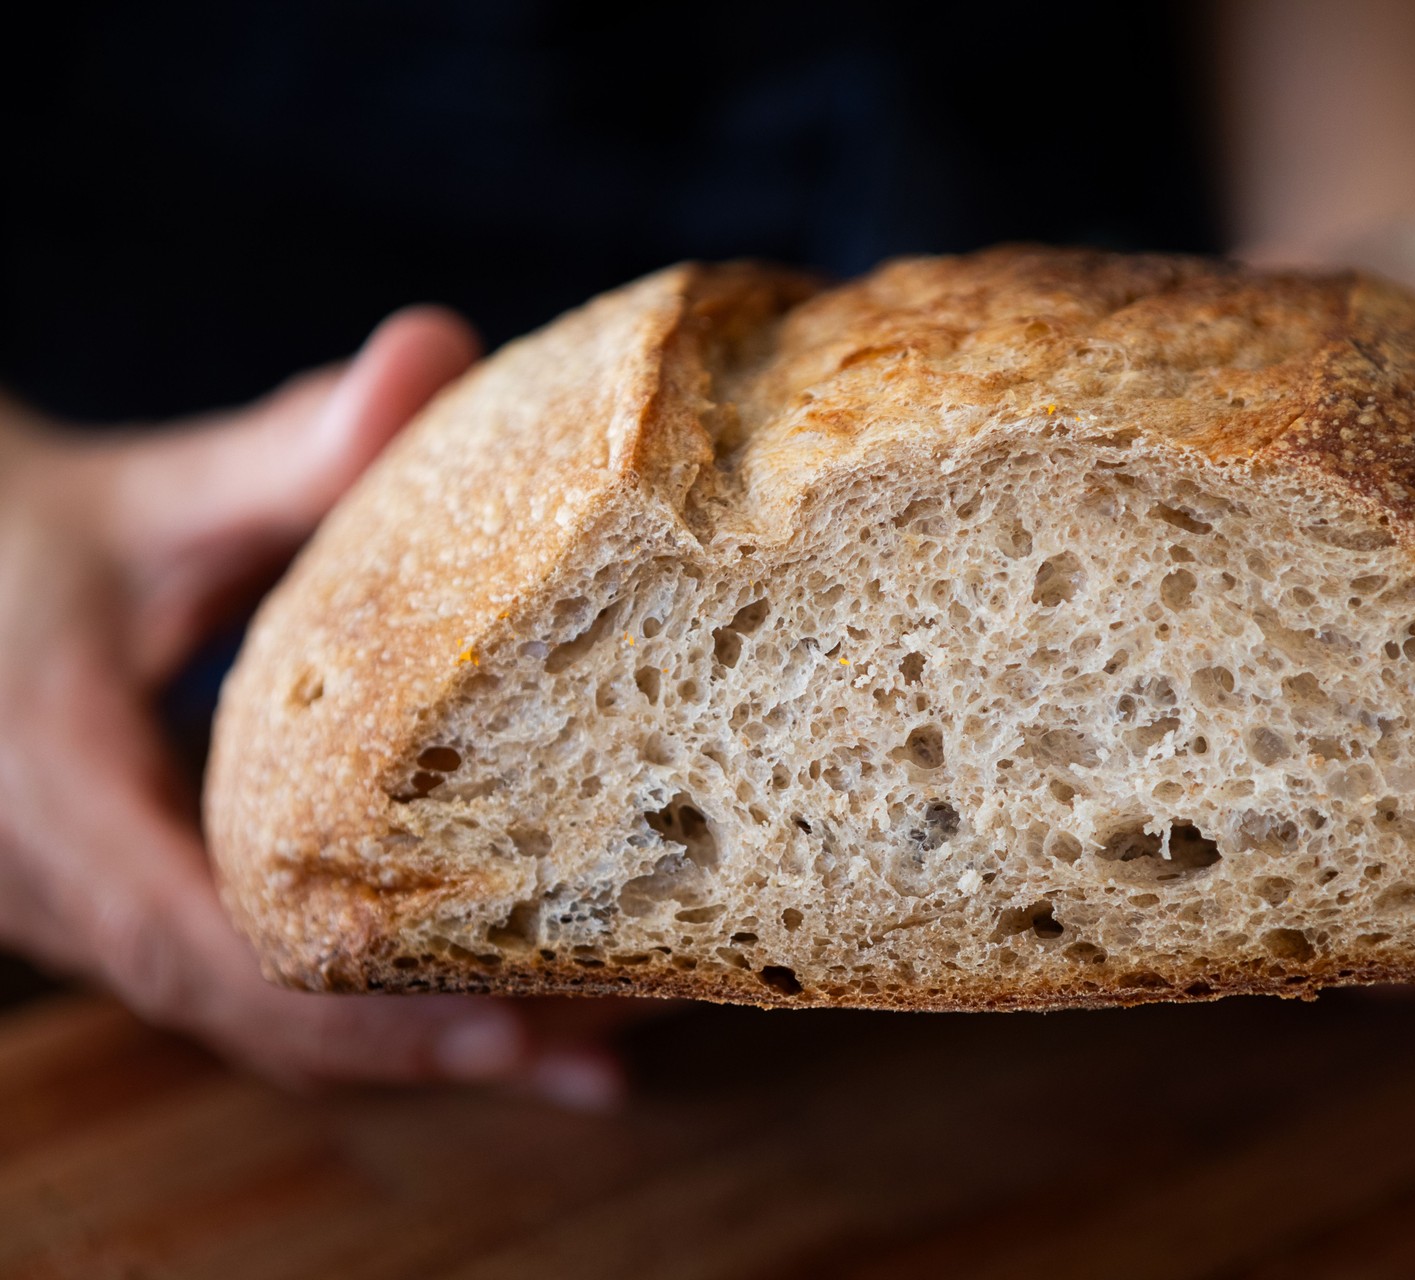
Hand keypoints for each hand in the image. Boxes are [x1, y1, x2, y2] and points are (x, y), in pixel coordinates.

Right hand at [0, 310, 640, 1106]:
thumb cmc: (21, 539)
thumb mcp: (147, 500)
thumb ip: (287, 451)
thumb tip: (437, 349)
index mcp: (60, 805)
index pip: (227, 955)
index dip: (375, 1009)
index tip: (522, 1030)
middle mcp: (68, 899)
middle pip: (274, 1029)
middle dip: (442, 1048)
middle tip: (615, 1053)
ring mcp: (98, 927)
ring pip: (272, 1033)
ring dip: (425, 1047)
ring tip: (596, 1048)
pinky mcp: (138, 918)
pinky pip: (264, 1002)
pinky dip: (381, 1016)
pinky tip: (503, 1006)